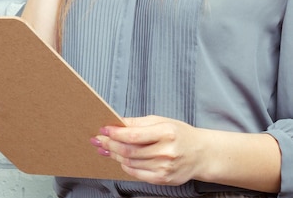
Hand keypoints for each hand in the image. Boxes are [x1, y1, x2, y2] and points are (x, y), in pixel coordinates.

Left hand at [90, 115, 206, 185]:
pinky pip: (137, 173)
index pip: (133, 135)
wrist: (201, 154)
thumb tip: (116, 122)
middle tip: (98, 139)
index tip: (103, 129)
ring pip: (130, 162)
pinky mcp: (163, 179)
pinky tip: (120, 159)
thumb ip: (138, 123)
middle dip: (110, 144)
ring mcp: (165, 167)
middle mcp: (166, 151)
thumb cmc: (180, 134)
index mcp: (166, 133)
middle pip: (128, 150)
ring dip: (114, 155)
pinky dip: (125, 166)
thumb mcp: (161, 121)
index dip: (114, 133)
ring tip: (105, 148)